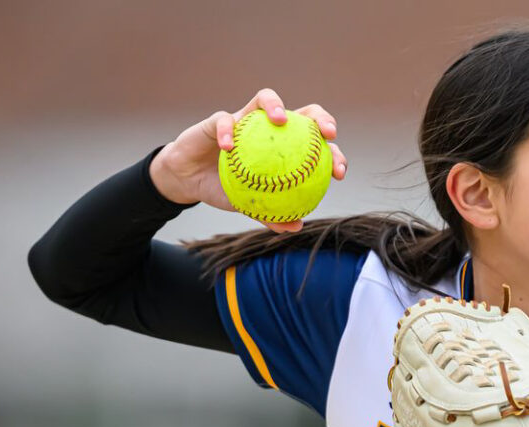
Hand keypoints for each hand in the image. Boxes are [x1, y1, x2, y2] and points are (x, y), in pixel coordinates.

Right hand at [148, 88, 348, 232]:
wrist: (190, 181)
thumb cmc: (226, 188)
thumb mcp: (249, 205)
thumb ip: (271, 215)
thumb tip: (296, 226)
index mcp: (286, 148)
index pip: (317, 146)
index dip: (334, 154)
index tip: (338, 172)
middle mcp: (270, 129)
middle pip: (303, 113)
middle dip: (320, 118)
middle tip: (328, 134)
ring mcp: (245, 119)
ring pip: (265, 99)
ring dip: (276, 105)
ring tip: (281, 120)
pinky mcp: (218, 119)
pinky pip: (224, 120)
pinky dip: (227, 131)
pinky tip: (228, 147)